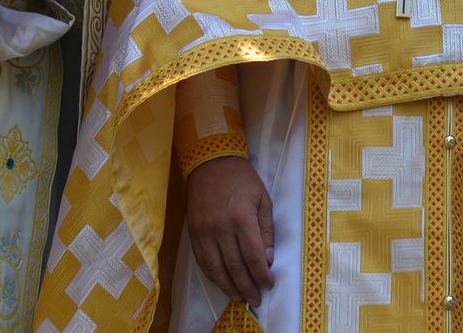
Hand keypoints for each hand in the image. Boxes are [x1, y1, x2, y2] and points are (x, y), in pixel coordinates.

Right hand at [185, 155, 274, 305]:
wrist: (210, 162)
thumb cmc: (242, 179)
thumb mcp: (263, 199)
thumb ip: (266, 230)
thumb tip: (268, 259)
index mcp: (241, 218)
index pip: (253, 256)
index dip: (261, 275)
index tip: (268, 284)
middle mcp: (221, 228)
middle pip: (234, 267)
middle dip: (247, 286)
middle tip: (256, 299)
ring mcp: (204, 232)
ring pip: (215, 269)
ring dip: (228, 286)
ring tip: (239, 297)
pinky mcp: (193, 233)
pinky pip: (202, 261)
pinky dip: (212, 275)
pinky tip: (222, 282)